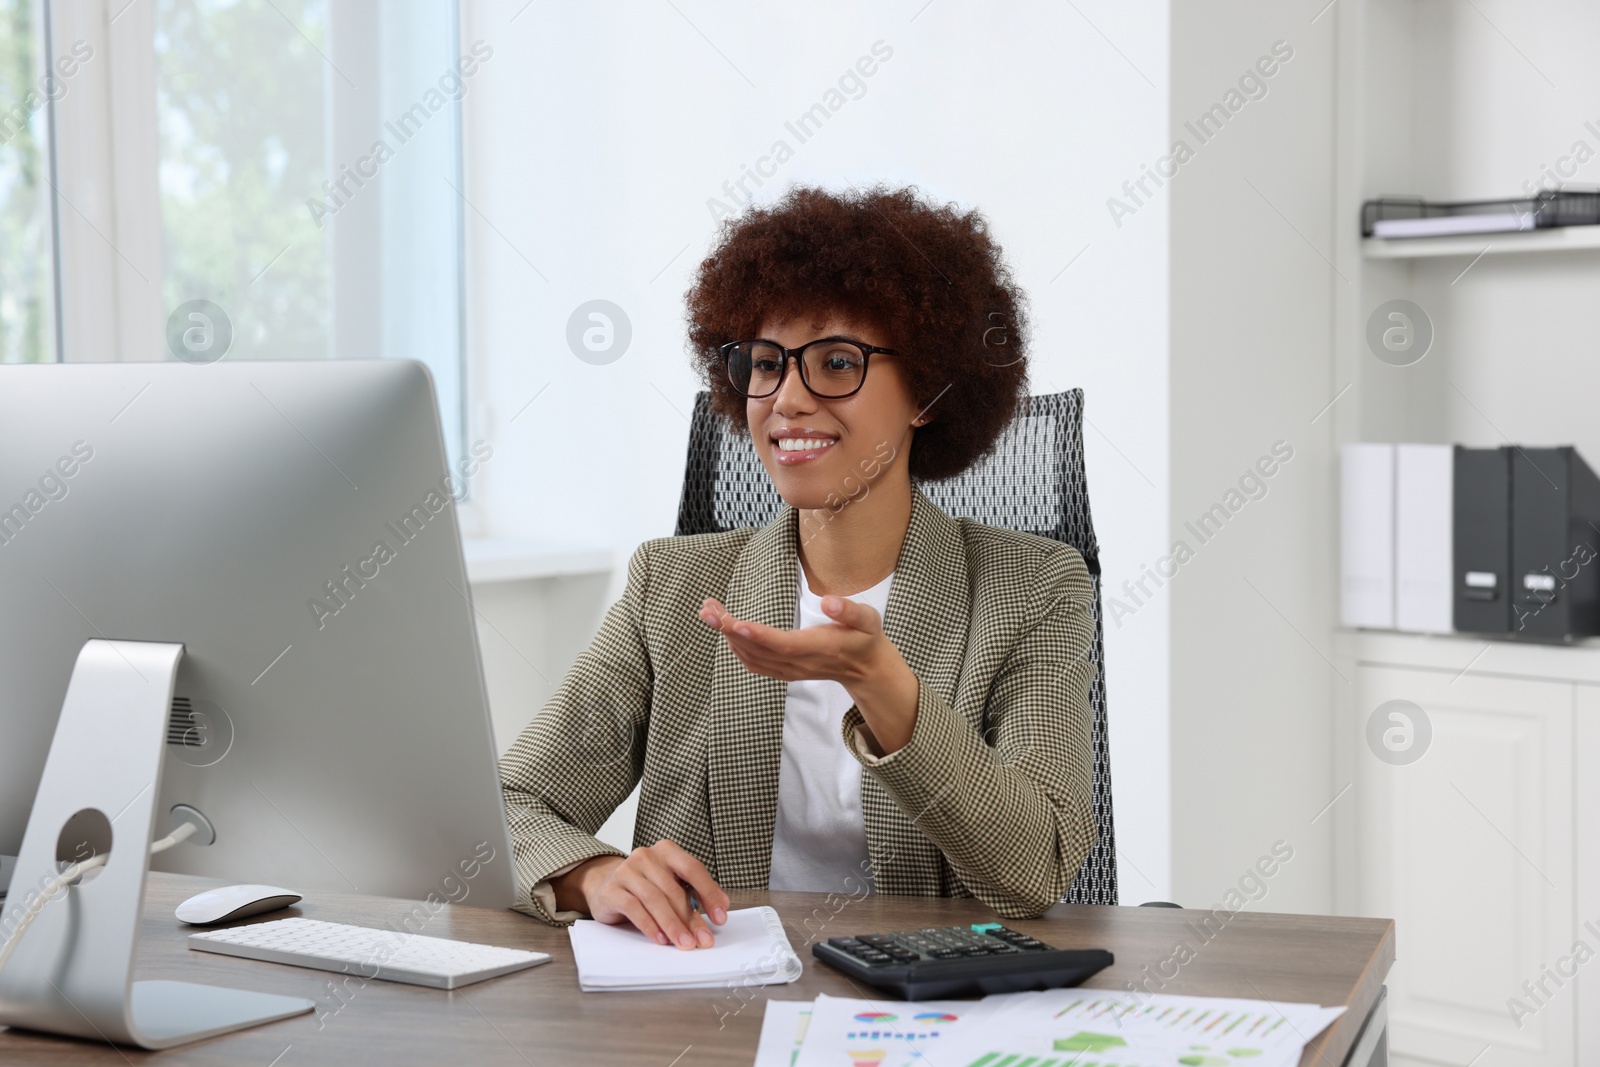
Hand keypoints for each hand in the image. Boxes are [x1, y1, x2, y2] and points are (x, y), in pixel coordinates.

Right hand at [555, 841, 729, 948]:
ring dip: (673, 925)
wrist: (605, 886)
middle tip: (703, 940)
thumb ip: (695, 893)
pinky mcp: (611, 890)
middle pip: (674, 890)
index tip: (720, 917)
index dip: (709, 893)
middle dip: (691, 919)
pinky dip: (650, 926)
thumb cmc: (645, 887)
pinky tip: (661, 939)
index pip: (693, 869)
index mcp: (667, 850)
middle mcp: (646, 856)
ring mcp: (627, 871)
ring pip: (655, 900)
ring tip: (684, 943)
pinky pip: (634, 908)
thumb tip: (722, 908)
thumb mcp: (671, 884)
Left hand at [698, 594, 919, 753]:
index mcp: (817, 648)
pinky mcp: (783, 671)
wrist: (865, 668)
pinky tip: (726, 629)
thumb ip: (850, 611)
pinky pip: (753, 663)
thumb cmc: (865, 638)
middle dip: (729, 630)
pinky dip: (735, 647)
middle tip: (707, 608)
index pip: (782, 644)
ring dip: (727, 636)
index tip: (734, 623)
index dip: (757, 635)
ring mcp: (788, 670)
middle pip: (757, 650)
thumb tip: (829, 603)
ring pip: (750, 657)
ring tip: (709, 612)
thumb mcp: (868, 620)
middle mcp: (798, 663)